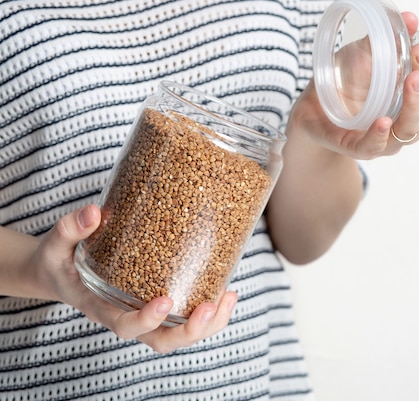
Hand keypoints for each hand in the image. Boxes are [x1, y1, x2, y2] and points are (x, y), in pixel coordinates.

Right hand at [26, 204, 237, 352]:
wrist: (58, 272)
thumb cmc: (59, 261)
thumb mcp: (56, 245)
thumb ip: (70, 229)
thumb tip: (93, 212)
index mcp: (100, 307)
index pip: (124, 325)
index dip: (147, 320)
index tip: (165, 301)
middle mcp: (125, 315)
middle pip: (160, 341)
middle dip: (188, 330)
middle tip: (209, 306)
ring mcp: (143, 312)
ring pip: (177, 334)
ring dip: (207, 324)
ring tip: (228, 298)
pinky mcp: (156, 301)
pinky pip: (184, 317)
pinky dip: (209, 311)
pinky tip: (226, 290)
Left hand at [294, 11, 418, 159]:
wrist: (313, 104)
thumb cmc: (347, 79)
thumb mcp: (366, 53)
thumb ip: (389, 38)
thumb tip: (410, 18)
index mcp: (416, 102)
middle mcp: (407, 123)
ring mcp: (385, 139)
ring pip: (410, 128)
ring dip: (413, 103)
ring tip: (410, 79)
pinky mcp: (357, 147)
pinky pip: (374, 147)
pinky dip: (379, 134)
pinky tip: (382, 121)